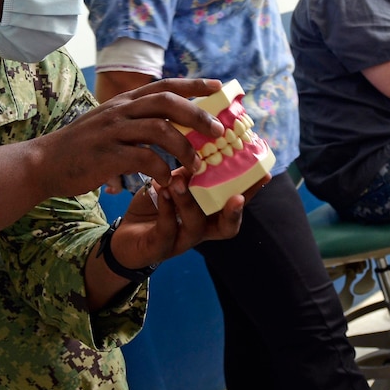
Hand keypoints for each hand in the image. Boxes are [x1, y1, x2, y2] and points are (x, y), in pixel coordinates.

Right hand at [37, 78, 226, 197]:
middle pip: (167, 102)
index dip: (193, 84)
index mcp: (124, 102)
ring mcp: (112, 131)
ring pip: (159, 129)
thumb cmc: (81, 148)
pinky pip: (143, 158)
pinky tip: (165, 181)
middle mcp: (120, 111)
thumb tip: (167, 122)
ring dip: (184, 147)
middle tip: (217, 131)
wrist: (44, 164)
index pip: (164, 85)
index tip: (218, 85)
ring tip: (197, 164)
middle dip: (197, 115)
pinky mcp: (106, 155)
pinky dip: (161, 170)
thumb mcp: (108, 124)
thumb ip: (134, 120)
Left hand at [108, 167, 265, 268]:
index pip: (235, 204)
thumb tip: (202, 140)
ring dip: (189, 202)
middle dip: (234, 212)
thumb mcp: (173, 184)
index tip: (264, 174)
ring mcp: (181, 242)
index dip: (252, 193)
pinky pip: (167, 230)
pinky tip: (161, 190)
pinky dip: (166, 210)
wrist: (124, 235)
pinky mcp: (159, 248)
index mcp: (208, 214)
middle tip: (237, 196)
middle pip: (227, 227)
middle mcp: (200, 230)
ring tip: (179, 181)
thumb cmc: (154, 207)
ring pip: (195, 226)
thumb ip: (188, 171)